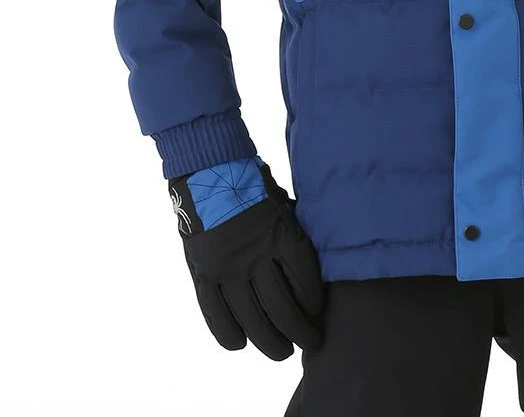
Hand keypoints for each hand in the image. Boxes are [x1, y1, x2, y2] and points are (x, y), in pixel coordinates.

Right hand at [169, 160, 324, 358]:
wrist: (210, 172)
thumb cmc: (253, 186)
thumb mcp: (283, 204)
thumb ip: (294, 236)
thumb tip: (314, 265)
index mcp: (282, 236)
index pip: (306, 285)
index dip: (315, 306)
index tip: (319, 315)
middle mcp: (256, 257)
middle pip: (283, 311)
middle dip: (301, 334)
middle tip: (311, 343)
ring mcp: (228, 269)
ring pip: (252, 321)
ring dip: (270, 343)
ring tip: (282, 351)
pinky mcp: (204, 275)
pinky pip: (216, 316)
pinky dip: (229, 335)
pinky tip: (241, 344)